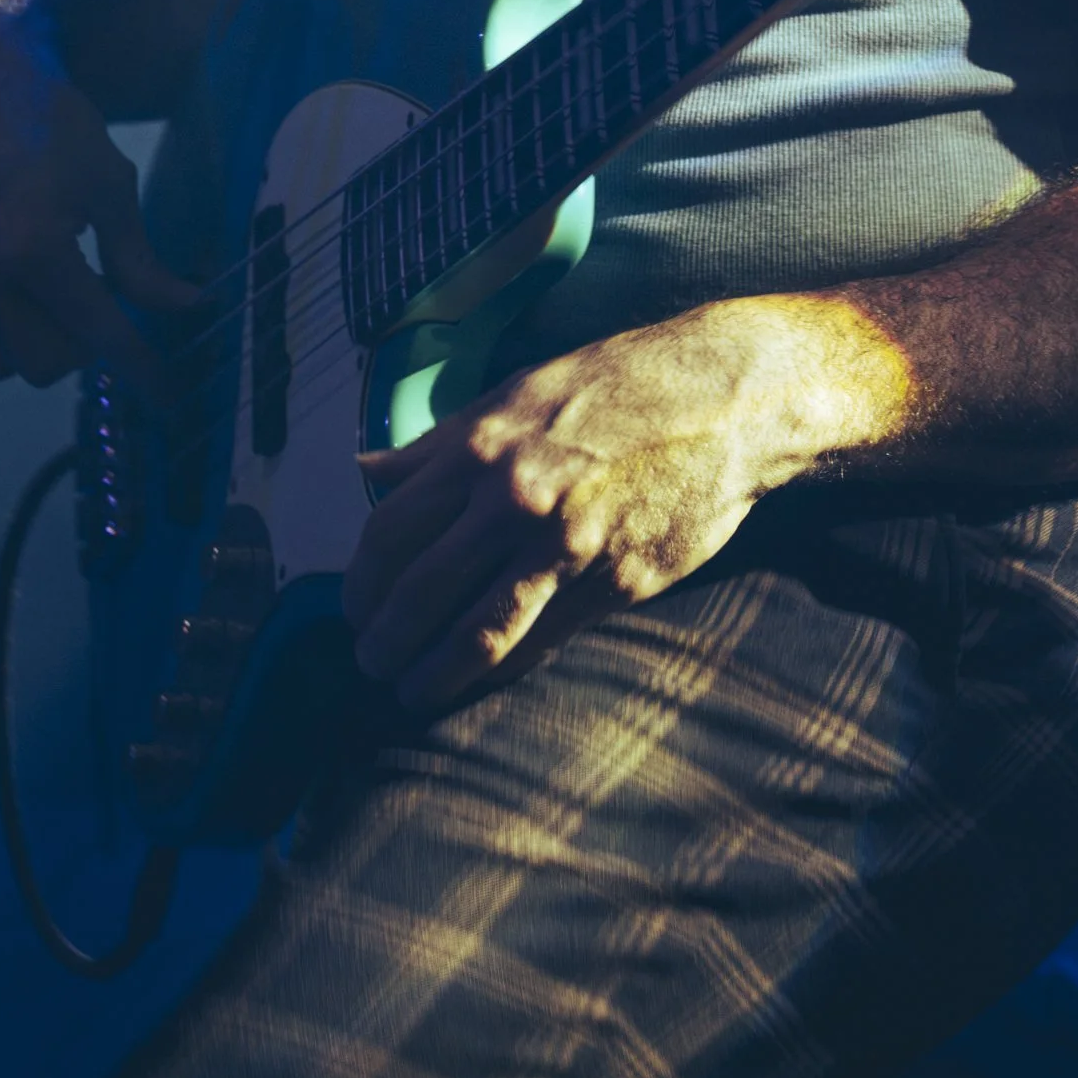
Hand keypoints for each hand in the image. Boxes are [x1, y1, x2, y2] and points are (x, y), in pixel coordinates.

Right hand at [0, 0, 194, 386]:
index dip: (139, 368)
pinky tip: (22, 281)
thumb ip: (142, 261)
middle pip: (44, 364)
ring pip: (0, 361)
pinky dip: (2, 324)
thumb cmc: (55, 122)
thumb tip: (189, 309)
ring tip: (60, 294)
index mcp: (33, 247)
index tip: (166, 394)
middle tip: (104, 306)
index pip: (97, 333)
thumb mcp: (111, 185)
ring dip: (39, 344)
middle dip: (84, 349)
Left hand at [341, 306, 831, 714]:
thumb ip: (439, 442)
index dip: (360, 582)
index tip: (352, 608)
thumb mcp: (517, 391)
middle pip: (419, 593)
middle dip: (384, 641)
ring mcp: (565, 547)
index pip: (389, 532)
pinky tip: (482, 680)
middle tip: (370, 661)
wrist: (725, 400)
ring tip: (410, 691)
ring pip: (475, 635)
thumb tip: (366, 468)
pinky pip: (542, 643)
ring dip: (432, 675)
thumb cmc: (617, 385)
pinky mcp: (614, 585)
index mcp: (481, 446)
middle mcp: (513, 499)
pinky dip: (502, 670)